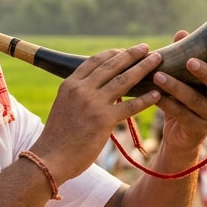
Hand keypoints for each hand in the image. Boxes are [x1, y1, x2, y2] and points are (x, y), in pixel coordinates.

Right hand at [33, 44, 163, 182]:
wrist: (50, 159)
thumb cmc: (57, 138)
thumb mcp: (63, 107)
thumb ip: (77, 96)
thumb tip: (95, 90)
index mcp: (69, 84)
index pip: (94, 61)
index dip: (112, 54)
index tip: (125, 51)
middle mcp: (81, 90)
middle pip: (111, 66)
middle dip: (131, 55)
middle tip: (146, 48)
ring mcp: (92, 104)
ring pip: (123, 81)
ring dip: (143, 68)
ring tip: (157, 60)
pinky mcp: (103, 120)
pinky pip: (130, 106)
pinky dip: (145, 99)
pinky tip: (157, 94)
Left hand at [153, 31, 206, 161]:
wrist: (177, 137)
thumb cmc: (182, 101)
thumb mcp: (183, 79)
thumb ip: (184, 57)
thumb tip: (183, 33)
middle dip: (206, 72)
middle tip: (190, 61)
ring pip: (195, 100)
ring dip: (176, 87)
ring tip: (158, 76)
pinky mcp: (199, 130)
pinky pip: (182, 115)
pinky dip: (167, 105)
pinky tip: (155, 96)